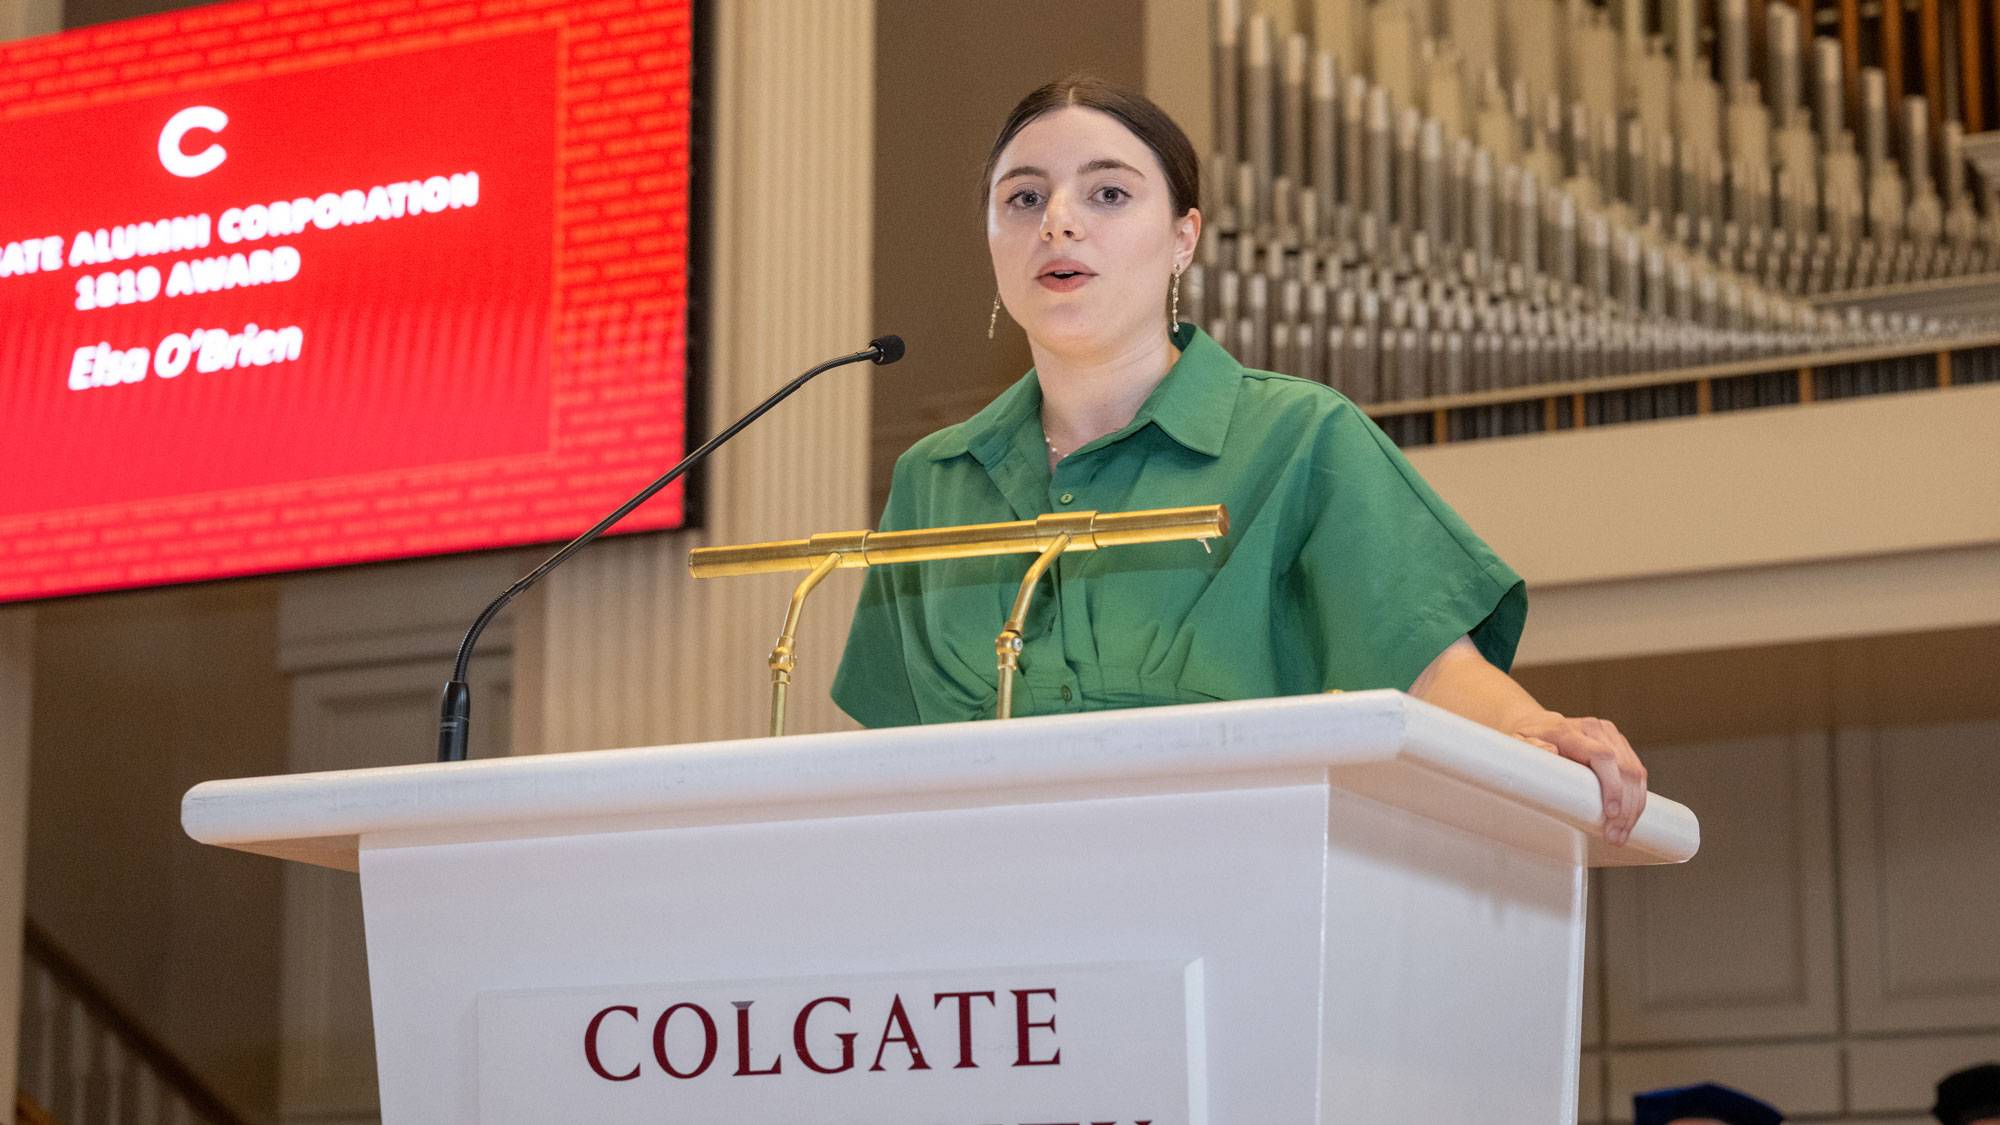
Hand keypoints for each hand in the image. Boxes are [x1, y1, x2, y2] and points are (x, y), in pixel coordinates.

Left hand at [1508, 710, 1646, 844]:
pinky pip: (1637, 773)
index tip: (1611, 813)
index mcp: (1569, 730)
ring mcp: (1610, 736)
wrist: (1536, 725)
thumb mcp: (1517, 745)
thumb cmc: (1525, 740)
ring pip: (1636, 772)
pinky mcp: (1620, 745)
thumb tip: (1550, 752)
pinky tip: (1629, 819)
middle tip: (1614, 836)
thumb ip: (1530, 749)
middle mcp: (1595, 729)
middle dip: (1625, 807)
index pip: (1603, 756)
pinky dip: (1636, 799)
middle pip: (1624, 768)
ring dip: (1633, 808)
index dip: (1612, 786)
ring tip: (1621, 834)